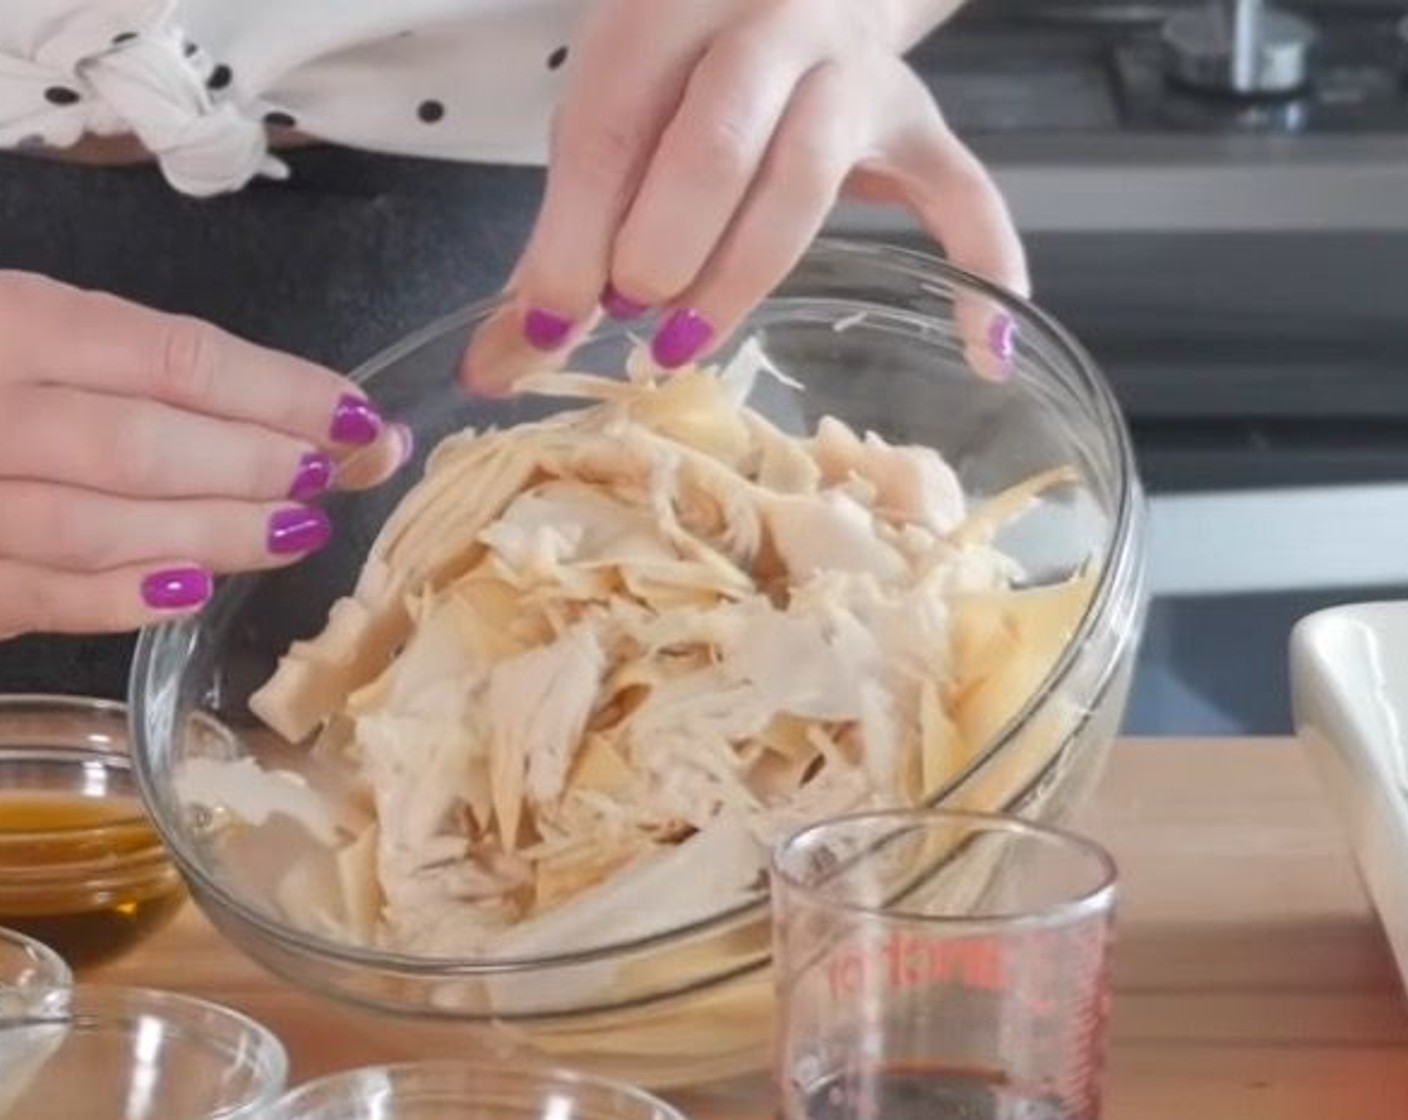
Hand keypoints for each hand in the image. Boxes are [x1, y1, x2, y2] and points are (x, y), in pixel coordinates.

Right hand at [0, 272, 406, 637]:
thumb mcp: (37, 332)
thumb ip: (151, 368)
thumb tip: (314, 413)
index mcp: (8, 321)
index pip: (172, 358)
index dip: (280, 393)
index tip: (359, 418)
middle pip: (138, 445)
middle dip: (254, 466)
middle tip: (336, 477)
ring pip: (93, 526)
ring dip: (211, 534)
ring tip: (294, 530)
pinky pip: (37, 596)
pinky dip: (119, 598)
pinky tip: (192, 591)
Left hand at [463, 0, 1025, 392]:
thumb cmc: (680, 69)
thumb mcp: (606, 118)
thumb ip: (556, 236)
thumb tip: (490, 367)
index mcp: (663, 8)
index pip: (610, 128)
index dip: (574, 238)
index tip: (550, 327)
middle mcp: (765, 24)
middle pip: (713, 147)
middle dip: (661, 253)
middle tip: (632, 317)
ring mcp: (851, 73)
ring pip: (807, 180)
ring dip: (740, 277)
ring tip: (685, 343)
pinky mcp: (916, 121)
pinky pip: (963, 194)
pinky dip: (981, 269)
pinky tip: (981, 353)